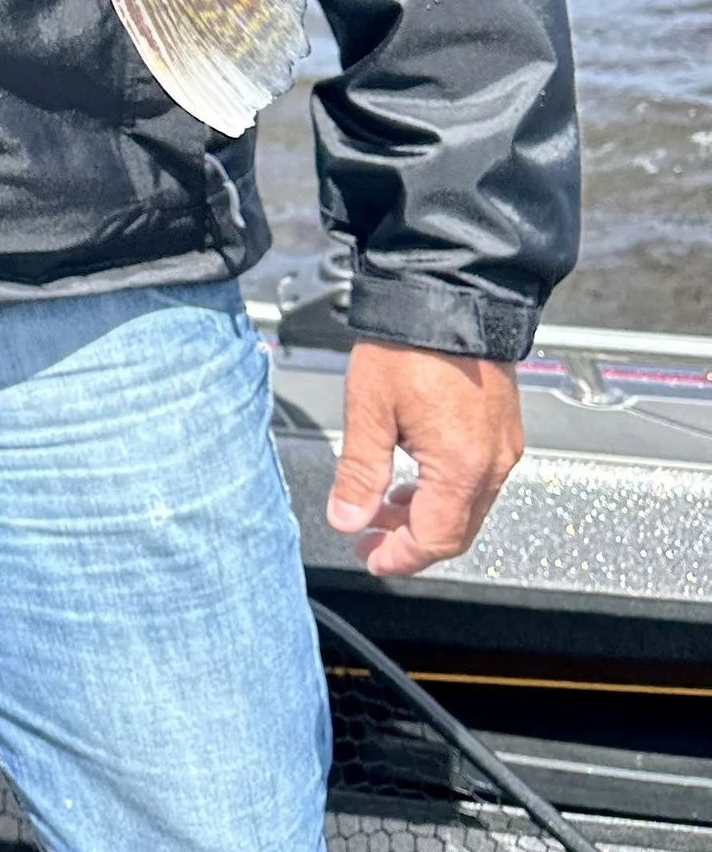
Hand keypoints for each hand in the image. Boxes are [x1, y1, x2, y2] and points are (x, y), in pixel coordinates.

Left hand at [327, 342, 524, 576]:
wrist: (453, 294)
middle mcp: (493, 463)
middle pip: (457, 531)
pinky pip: (479, 479)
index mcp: (462, 466)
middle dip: (411, 541)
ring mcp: (504, 446)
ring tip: (384, 503)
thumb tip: (347, 519)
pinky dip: (445, 490)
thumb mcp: (370, 410)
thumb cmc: (412, 344)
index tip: (370, 556)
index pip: (434, 540)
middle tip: (371, 536)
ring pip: (469, 507)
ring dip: (427, 515)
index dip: (399, 557)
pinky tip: (415, 474)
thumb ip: (359, 472)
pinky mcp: (504, 428)